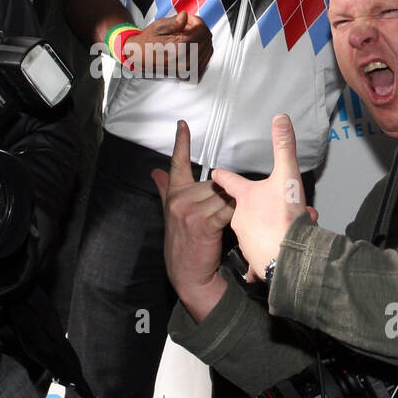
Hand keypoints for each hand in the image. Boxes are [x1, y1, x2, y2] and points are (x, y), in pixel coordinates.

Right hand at [122, 11, 212, 79]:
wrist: (139, 59)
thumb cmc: (148, 42)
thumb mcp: (158, 27)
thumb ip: (174, 21)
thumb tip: (185, 16)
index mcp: (177, 49)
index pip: (202, 30)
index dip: (196, 20)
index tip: (187, 19)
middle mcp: (185, 63)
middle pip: (207, 38)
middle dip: (199, 29)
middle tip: (186, 27)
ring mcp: (189, 71)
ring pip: (209, 48)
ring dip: (201, 39)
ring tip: (187, 37)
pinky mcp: (191, 76)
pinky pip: (206, 59)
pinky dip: (202, 50)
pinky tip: (191, 46)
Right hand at [150, 120, 230, 322]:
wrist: (188, 273)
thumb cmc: (183, 242)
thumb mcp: (171, 214)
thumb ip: (165, 190)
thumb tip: (155, 172)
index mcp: (173, 195)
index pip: (177, 164)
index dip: (181, 143)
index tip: (182, 124)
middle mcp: (179, 199)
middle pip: (213, 182)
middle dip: (224, 193)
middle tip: (227, 210)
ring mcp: (189, 211)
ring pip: (222, 195)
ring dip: (232, 203)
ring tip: (233, 217)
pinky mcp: (203, 223)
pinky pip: (227, 208)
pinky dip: (236, 212)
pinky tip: (241, 217)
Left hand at [211, 114, 310, 278]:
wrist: (287, 258)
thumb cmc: (284, 217)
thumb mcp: (287, 175)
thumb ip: (284, 146)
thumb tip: (280, 119)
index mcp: (244, 196)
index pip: (227, 181)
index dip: (221, 176)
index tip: (214, 173)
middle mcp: (239, 217)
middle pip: (245, 207)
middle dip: (261, 206)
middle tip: (279, 205)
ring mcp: (244, 238)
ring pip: (257, 228)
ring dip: (271, 225)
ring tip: (288, 225)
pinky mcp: (252, 256)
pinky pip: (260, 248)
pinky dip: (269, 245)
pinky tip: (281, 244)